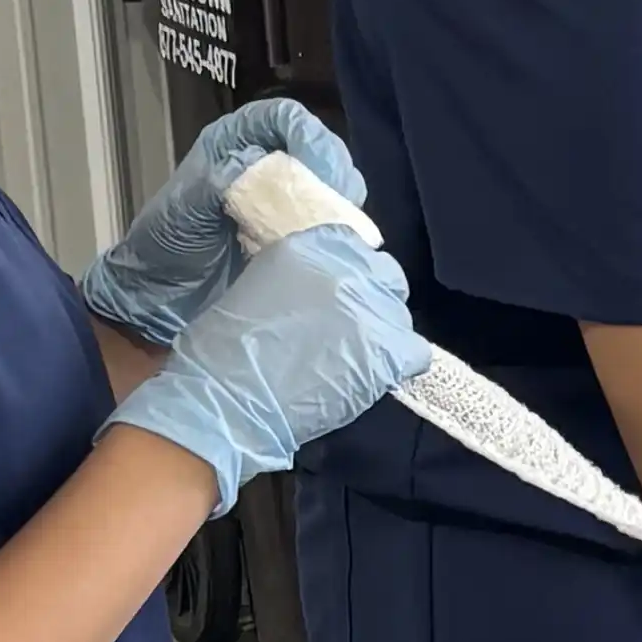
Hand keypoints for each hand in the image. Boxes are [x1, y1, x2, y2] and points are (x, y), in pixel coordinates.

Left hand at [80, 100, 361, 348]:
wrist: (161, 297)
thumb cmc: (166, 246)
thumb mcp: (186, 207)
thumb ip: (220, 178)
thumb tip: (261, 163)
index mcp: (231, 143)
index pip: (281, 118)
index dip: (306, 135)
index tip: (318, 169)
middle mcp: (262, 161)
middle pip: (316, 144)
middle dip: (331, 167)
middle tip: (338, 199)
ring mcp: (281, 196)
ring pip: (328, 179)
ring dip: (338, 197)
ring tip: (336, 221)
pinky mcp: (293, 229)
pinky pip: (326, 215)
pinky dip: (335, 224)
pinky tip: (332, 237)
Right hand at [109, 220, 427, 506]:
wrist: (230, 397)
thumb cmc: (226, 348)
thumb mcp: (259, 284)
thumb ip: (299, 276)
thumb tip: (321, 289)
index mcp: (309, 246)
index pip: (351, 244)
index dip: (347, 272)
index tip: (336, 295)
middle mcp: (348, 268)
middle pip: (385, 274)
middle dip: (371, 297)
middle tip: (348, 326)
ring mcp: (372, 308)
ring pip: (398, 313)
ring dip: (382, 331)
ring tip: (355, 357)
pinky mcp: (389, 350)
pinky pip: (415, 352)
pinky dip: (400, 363)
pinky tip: (375, 376)